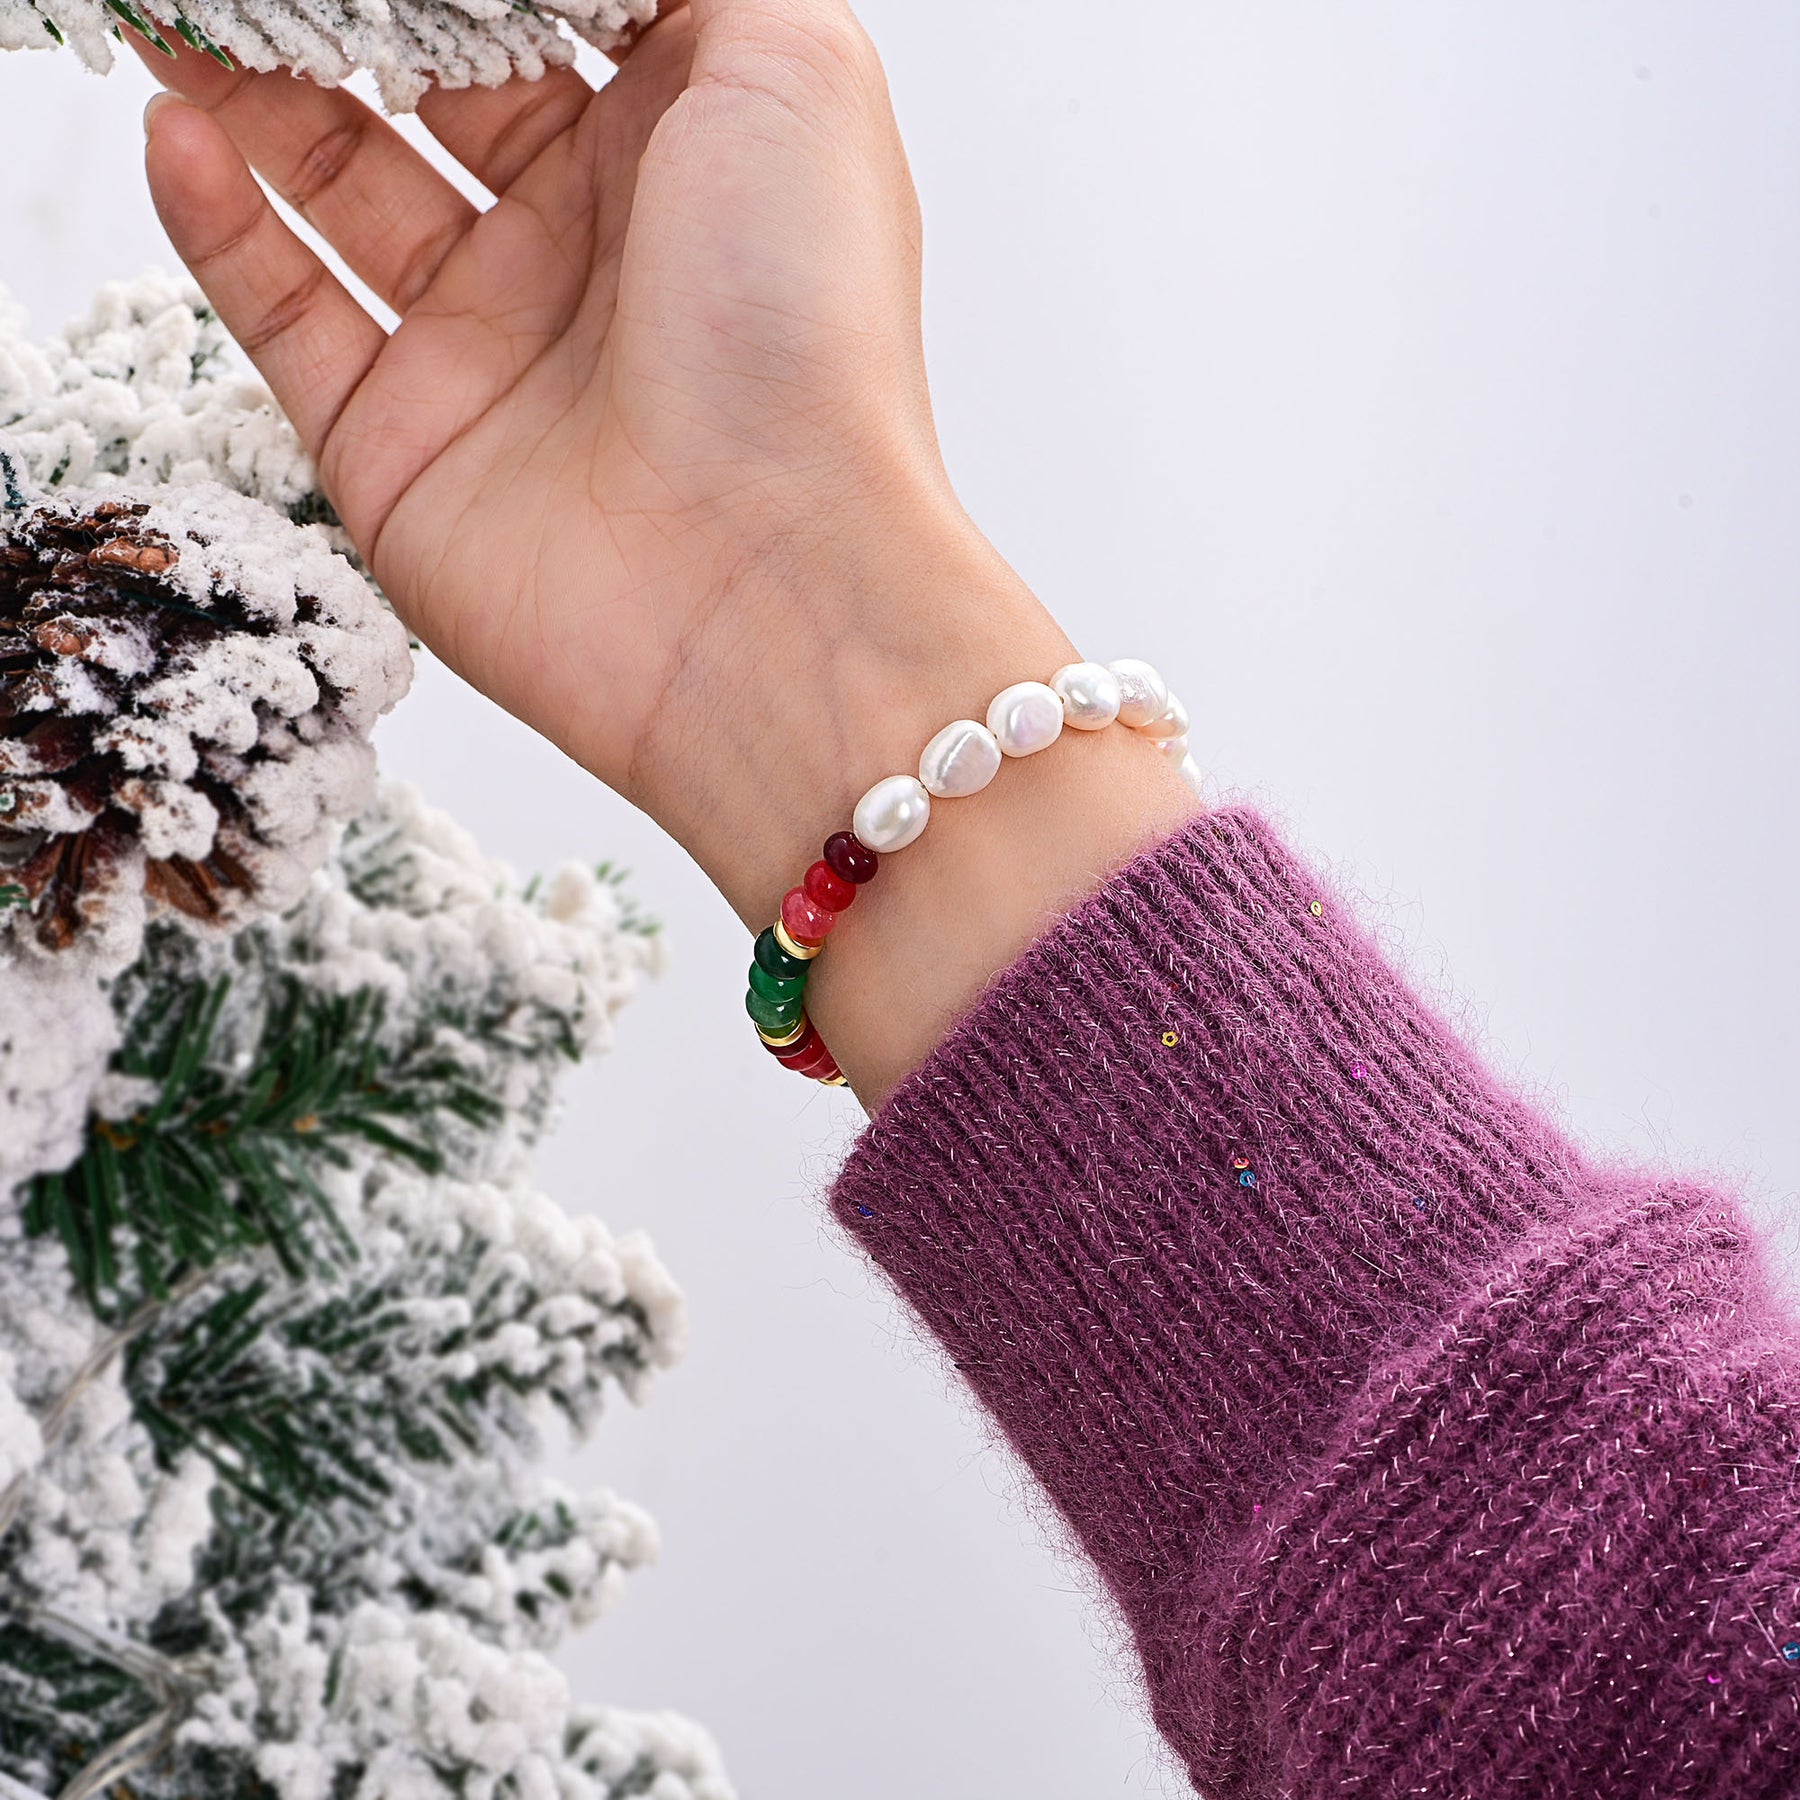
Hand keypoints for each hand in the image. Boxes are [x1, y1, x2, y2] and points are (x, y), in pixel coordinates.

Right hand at [143, 0, 1192, 1099]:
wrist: (765, 586)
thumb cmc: (805, 331)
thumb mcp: (799, 70)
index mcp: (680, 158)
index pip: (543, 20)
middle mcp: (584, 253)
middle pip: (430, 94)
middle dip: (344, 19)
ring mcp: (489, 352)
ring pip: (339, 188)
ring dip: (253, 92)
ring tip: (181, 15)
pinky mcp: (402, 448)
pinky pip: (286, 315)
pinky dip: (219, 223)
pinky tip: (179, 129)